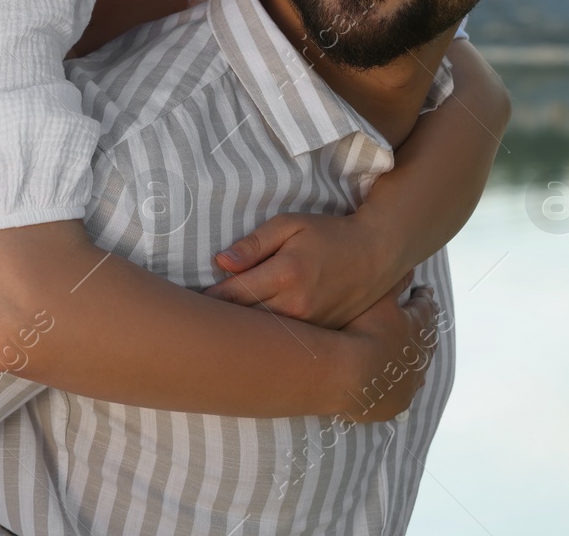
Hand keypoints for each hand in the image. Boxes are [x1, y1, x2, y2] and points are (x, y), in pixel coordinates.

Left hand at [203, 212, 391, 328]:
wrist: (378, 253)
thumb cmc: (329, 234)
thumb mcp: (290, 225)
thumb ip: (254, 244)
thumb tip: (221, 262)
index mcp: (284, 274)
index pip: (233, 294)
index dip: (209, 300)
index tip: (190, 303)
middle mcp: (296, 305)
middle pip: (245, 320)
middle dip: (220, 322)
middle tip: (195, 323)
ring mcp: (310, 324)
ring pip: (264, 337)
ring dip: (242, 335)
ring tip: (217, 336)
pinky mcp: (322, 334)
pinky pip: (287, 343)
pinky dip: (269, 342)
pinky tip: (253, 342)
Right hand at [333, 273, 438, 423]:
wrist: (348, 374)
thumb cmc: (362, 331)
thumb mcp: (377, 301)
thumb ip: (393, 284)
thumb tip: (409, 269)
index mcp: (417, 328)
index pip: (424, 308)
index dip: (423, 298)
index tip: (424, 291)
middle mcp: (419, 356)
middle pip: (426, 339)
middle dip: (424, 329)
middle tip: (423, 323)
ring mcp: (408, 382)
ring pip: (418, 368)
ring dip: (415, 360)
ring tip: (413, 356)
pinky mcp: (396, 403)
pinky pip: (404, 392)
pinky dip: (403, 385)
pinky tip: (401, 385)